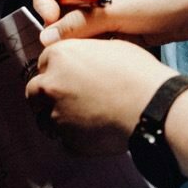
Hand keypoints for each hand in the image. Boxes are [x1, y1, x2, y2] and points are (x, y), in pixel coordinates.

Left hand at [28, 38, 175, 155]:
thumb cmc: (138, 75)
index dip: (56, 70)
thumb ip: (84, 53)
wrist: (152, 107)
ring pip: (44, 119)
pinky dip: (74, 137)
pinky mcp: (68, 141)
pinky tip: (93, 130)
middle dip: (47, 94)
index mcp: (60, 56)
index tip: (67, 76)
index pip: (42, 63)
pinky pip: (63, 140)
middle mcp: (51, 85)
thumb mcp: (111, 47)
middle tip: (69, 97)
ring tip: (83, 116)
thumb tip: (80, 61)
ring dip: (57, 117)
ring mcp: (57, 115)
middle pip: (34, 91)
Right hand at [32, 0, 187, 47]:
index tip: (53, 22)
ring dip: (82, 37)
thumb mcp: (112, 11)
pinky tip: (110, 50)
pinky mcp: (124, 22)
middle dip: (62, 23)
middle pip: (62, 2)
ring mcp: (111, 5)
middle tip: (69, 42)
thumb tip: (48, 37)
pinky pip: (100, 33)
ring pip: (81, 21)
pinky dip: (99, 43)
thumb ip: (77, 25)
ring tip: (93, 47)